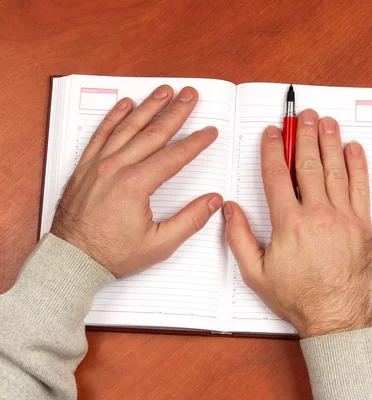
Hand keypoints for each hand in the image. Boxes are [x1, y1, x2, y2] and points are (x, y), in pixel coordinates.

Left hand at [51, 85, 222, 276]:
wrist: (71, 259)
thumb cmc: (112, 254)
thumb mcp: (159, 244)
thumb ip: (190, 220)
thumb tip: (213, 201)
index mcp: (136, 185)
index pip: (175, 156)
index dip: (196, 142)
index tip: (209, 131)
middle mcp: (116, 168)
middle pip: (153, 133)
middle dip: (175, 112)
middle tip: (189, 95)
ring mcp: (98, 164)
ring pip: (127, 127)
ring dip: (148, 106)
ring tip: (164, 91)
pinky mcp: (85, 166)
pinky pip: (101, 134)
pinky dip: (113, 117)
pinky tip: (125, 104)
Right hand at [224, 110, 371, 337]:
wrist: (335, 316)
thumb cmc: (297, 297)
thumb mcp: (255, 273)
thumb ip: (239, 238)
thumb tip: (229, 208)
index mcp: (289, 224)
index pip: (277, 175)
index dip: (272, 150)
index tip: (272, 133)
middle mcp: (317, 214)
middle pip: (308, 164)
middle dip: (304, 136)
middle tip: (303, 117)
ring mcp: (343, 218)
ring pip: (335, 170)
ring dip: (330, 142)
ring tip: (326, 122)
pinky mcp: (363, 225)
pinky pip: (361, 188)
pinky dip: (358, 166)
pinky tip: (354, 148)